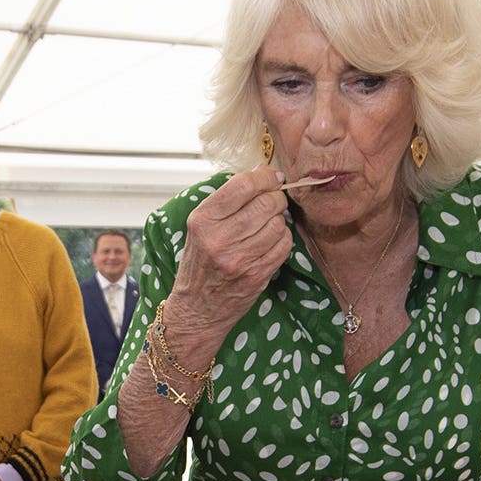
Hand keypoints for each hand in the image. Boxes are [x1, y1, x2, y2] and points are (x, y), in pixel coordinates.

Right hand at [168, 167, 294, 338]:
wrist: (196, 309)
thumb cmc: (200, 264)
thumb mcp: (202, 228)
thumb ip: (229, 199)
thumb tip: (263, 171)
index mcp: (202, 220)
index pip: (243, 185)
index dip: (264, 177)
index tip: (272, 178)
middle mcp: (219, 239)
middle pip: (266, 202)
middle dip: (276, 198)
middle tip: (273, 201)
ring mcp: (239, 259)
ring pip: (278, 224)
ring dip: (279, 221)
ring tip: (268, 225)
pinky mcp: (256, 275)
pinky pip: (283, 246)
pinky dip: (282, 239)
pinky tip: (271, 242)